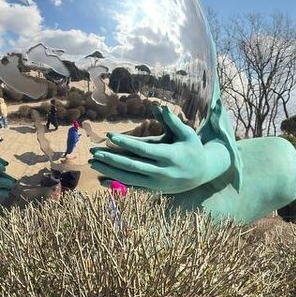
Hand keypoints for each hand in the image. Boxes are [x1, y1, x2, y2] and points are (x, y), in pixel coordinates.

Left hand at [90, 104, 232, 192]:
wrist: (202, 174)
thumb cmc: (193, 149)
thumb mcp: (187, 133)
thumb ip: (172, 121)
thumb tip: (158, 107)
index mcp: (170, 156)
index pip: (144, 150)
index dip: (126, 143)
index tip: (110, 136)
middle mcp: (162, 172)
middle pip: (132, 166)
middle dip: (111, 159)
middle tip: (94, 152)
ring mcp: (156, 183)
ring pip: (129, 178)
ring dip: (109, 171)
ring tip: (93, 162)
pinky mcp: (153, 189)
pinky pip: (132, 187)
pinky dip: (116, 184)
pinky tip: (101, 180)